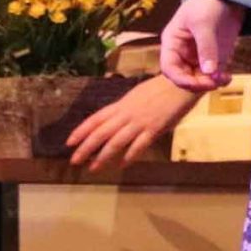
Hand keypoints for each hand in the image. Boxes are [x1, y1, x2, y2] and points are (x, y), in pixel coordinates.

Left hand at [66, 77, 199, 170]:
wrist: (182, 83)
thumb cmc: (161, 88)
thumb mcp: (137, 95)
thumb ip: (126, 109)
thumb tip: (115, 121)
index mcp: (122, 104)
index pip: (96, 118)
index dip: (81, 130)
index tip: (69, 142)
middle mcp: (127, 113)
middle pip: (101, 132)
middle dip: (86, 147)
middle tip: (74, 161)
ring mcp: (140, 121)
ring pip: (116, 141)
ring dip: (103, 156)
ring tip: (93, 168)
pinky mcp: (155, 128)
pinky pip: (139, 145)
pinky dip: (129, 156)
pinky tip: (122, 165)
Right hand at [161, 0, 243, 92]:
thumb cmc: (207, 4)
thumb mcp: (204, 23)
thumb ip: (206, 47)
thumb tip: (209, 72)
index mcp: (172, 43)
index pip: (169, 68)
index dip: (180, 79)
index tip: (196, 83)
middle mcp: (182, 53)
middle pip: (184, 77)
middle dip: (198, 83)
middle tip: (214, 81)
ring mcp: (198, 56)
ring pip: (199, 79)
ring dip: (210, 83)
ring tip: (224, 78)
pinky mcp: (213, 57)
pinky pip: (213, 75)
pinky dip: (219, 79)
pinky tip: (228, 77)